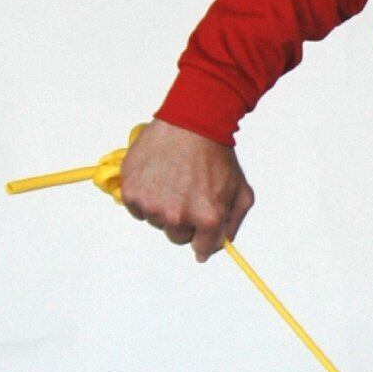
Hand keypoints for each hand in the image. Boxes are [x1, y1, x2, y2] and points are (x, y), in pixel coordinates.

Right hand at [117, 118, 253, 262]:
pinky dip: (145, 198)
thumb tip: (216, 249)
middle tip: (188, 193)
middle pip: (178, 237)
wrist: (191, 122)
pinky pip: (137, 210)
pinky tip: (158, 177)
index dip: (204, 234)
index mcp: (208, 218)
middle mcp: (178, 216)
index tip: (202, 221)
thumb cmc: (217, 155)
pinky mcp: (132, 193)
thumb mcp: (240, 191)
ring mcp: (153, 205)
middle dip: (185, 220)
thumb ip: (232, 224)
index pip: (202, 249)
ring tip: (174, 180)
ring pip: (157, 222)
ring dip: (164, 208)